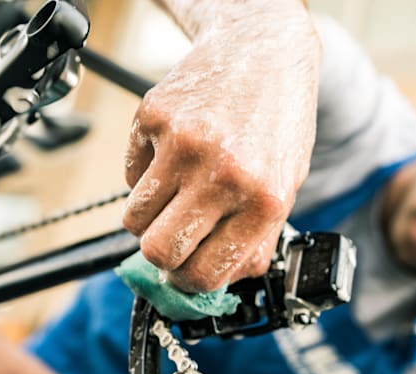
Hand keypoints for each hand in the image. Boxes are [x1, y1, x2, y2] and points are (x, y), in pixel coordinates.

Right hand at [123, 4, 320, 291]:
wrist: (263, 48)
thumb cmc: (278, 121)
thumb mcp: (286, 186)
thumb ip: (255, 238)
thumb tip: (217, 283)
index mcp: (265, 201)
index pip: (204, 275)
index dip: (188, 282)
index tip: (185, 273)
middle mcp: (224, 174)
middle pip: (158, 252)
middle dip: (160, 255)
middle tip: (173, 238)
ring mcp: (184, 143)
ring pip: (134, 219)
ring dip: (149, 217)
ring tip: (177, 192)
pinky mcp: (153, 117)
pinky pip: (129, 176)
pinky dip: (145, 175)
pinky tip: (174, 154)